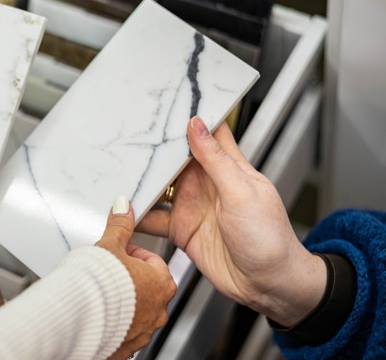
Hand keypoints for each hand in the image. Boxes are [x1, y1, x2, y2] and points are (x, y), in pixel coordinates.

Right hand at [97, 195, 174, 358]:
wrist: (76, 318)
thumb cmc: (97, 284)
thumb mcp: (109, 246)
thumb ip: (120, 226)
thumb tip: (124, 207)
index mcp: (161, 282)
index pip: (152, 260)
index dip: (131, 253)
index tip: (116, 253)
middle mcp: (158, 309)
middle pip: (145, 286)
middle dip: (127, 278)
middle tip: (107, 272)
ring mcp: (144, 330)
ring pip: (136, 310)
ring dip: (122, 301)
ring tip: (100, 293)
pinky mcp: (128, 346)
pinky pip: (125, 330)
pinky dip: (115, 322)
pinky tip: (98, 312)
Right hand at [137, 117, 325, 326]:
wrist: (268, 285)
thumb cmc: (269, 238)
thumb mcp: (242, 193)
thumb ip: (217, 160)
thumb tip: (197, 125)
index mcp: (227, 167)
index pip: (208, 131)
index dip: (190, 114)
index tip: (167, 99)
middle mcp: (206, 183)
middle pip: (174, 157)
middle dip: (154, 147)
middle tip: (127, 133)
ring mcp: (190, 205)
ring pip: (158, 186)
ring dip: (141, 179)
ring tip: (116, 167)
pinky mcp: (179, 229)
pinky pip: (152, 218)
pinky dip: (135, 213)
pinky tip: (120, 207)